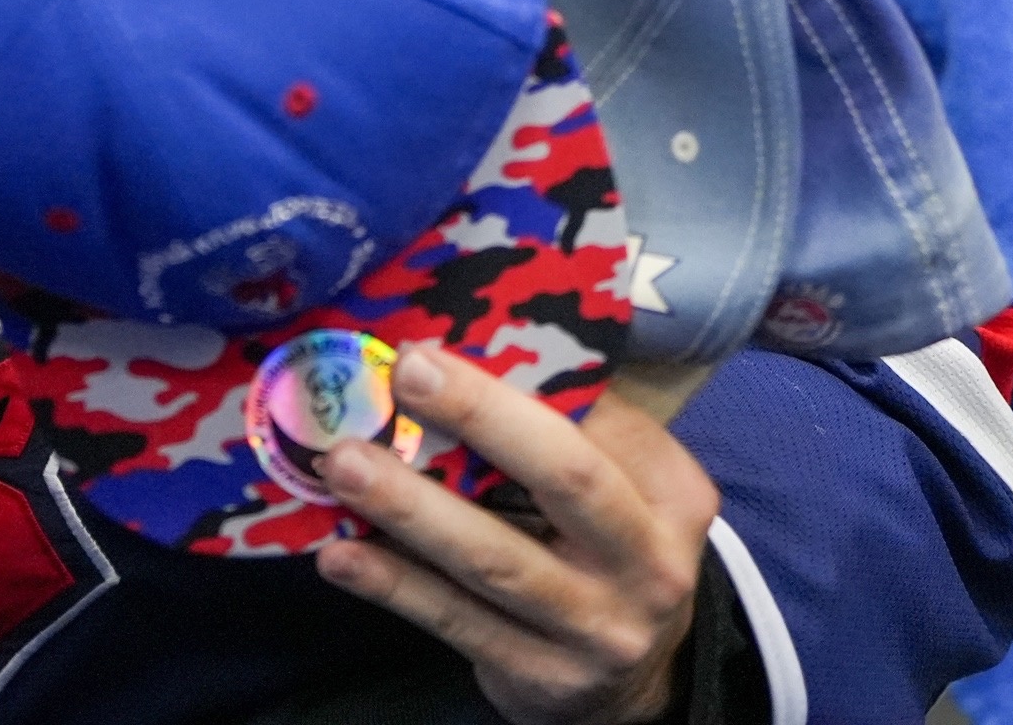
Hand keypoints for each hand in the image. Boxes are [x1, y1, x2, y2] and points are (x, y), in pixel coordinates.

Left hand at [312, 343, 716, 724]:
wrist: (637, 675)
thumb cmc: (605, 539)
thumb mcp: (618, 478)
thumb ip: (562, 418)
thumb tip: (455, 334)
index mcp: (671, 491)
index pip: (597, 418)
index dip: (519, 376)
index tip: (444, 335)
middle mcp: (648, 562)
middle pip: (566, 477)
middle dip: (480, 417)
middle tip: (403, 372)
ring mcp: (597, 628)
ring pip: (494, 558)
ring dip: (410, 506)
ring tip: (341, 462)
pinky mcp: (543, 677)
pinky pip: (457, 620)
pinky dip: (393, 585)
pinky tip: (340, 553)